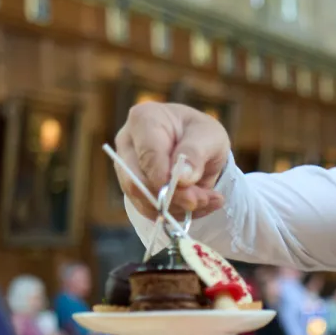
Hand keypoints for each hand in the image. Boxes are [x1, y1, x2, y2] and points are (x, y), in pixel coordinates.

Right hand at [114, 101, 229, 219]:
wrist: (198, 145)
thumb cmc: (201, 134)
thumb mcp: (209, 136)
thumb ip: (196, 153)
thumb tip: (183, 178)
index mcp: (143, 120)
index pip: (147, 154)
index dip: (165, 178)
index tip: (189, 193)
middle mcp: (127, 144)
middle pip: (137, 182)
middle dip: (173, 198)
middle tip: (202, 200)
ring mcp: (126, 169)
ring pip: (143, 200)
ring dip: (178, 208)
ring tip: (207, 200)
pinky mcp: (133, 191)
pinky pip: (150, 211)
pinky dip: (177, 214)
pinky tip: (201, 206)